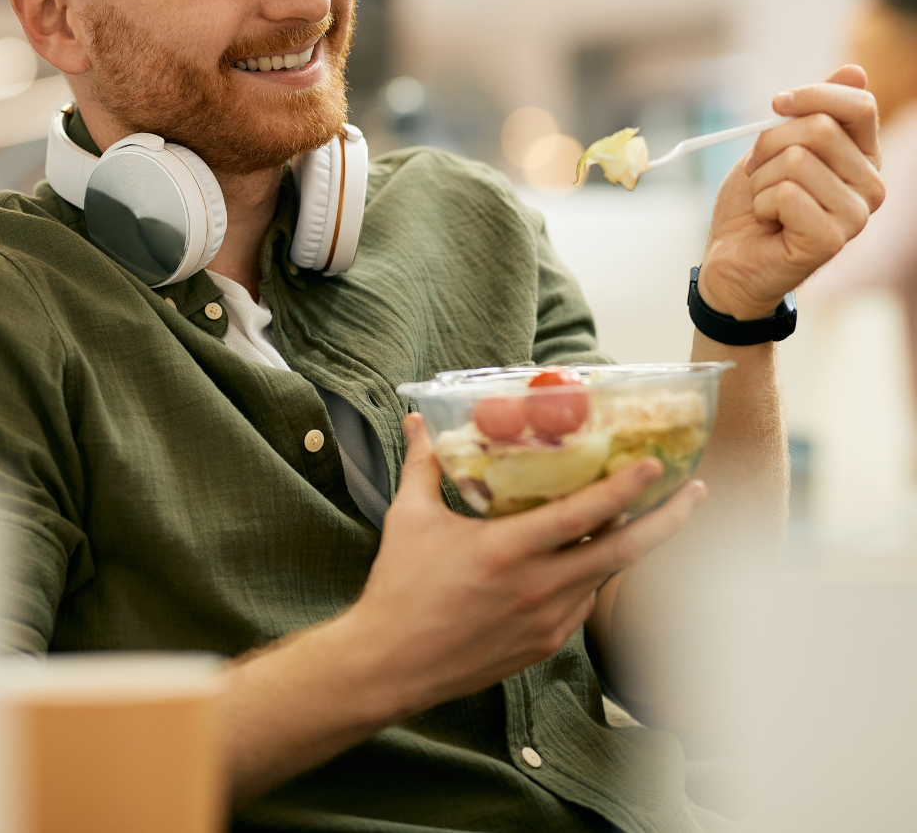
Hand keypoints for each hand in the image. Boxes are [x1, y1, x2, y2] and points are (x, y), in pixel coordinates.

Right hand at [347, 414, 706, 715]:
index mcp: (507, 551)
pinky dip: (593, 576)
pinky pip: (582, 603)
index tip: (655, 465)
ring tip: (649, 518)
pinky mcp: (544, 645)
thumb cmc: (399, 587)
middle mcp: (537, 588)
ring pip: (605, 577)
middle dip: (667, 520)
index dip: (623, 488)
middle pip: (623, 552)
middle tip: (696, 492)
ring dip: (630, 547)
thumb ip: (423, 466)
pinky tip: (590, 559)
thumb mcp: (409, 518)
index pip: (581, 515)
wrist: (391, 664)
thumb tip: (418, 423)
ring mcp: (546, 622)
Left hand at [698, 65, 883, 318]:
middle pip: (818, 128)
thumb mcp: (775, 149)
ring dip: (761, 180)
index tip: (777, 104)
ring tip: (764, 204)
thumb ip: (812, 114)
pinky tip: (767, 223)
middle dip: (768, 145)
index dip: (812, 95)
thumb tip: (855, 69)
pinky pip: (786, 194)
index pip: (858, 105)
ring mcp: (856, 216)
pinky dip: (760, 203)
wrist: (730, 259)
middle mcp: (870, 185)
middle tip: (760, 174)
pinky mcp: (831, 240)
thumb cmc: (753, 205)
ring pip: (795, 160)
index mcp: (862, 158)